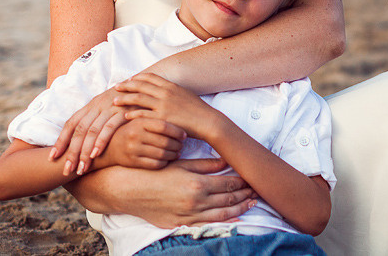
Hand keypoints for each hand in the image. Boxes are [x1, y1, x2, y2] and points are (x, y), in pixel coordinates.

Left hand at [50, 86, 132, 174]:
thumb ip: (96, 120)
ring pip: (92, 131)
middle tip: (66, 169)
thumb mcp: (108, 108)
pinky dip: (101, 140)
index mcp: (91, 105)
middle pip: (79, 130)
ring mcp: (109, 108)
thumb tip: (81, 139)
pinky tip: (96, 154)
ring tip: (81, 168)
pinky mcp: (123, 111)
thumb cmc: (127, 102)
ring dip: (85, 151)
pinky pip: (109, 127)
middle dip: (71, 152)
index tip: (52, 158)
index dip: (61, 140)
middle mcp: (97, 106)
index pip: (71, 124)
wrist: (146, 86)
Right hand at [100, 117, 185, 169]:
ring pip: (161, 154)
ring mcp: (134, 149)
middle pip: (164, 141)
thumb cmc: (131, 130)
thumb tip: (179, 118)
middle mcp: (135, 135)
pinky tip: (168, 159)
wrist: (109, 146)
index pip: (164, 126)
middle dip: (177, 145)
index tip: (184, 135)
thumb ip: (154, 117)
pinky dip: (164, 162)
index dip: (177, 131)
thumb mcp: (139, 120)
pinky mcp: (133, 161)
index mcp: (139, 121)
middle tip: (182, 145)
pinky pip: (155, 164)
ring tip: (177, 152)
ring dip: (173, 154)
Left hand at [114, 73, 215, 138]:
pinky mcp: (162, 118)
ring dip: (125, 99)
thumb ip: (174, 91)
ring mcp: (163, 105)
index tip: (129, 79)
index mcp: (171, 86)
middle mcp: (165, 93)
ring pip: (138, 98)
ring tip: (114, 101)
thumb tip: (166, 90)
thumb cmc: (199, 110)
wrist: (208, 122)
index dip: (138, 77)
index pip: (150, 77)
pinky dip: (132, 114)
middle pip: (141, 86)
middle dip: (126, 85)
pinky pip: (142, 115)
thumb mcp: (186, 95)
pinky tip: (125, 116)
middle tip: (116, 86)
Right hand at [123, 158, 257, 227]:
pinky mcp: (182, 224)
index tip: (251, 179)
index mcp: (197, 184)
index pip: (227, 184)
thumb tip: (225, 161)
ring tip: (251, 204)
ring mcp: (189, 215)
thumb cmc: (155, 173)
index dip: (242, 182)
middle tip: (257, 190)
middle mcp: (196, 202)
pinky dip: (224, 222)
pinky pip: (208, 225)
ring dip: (239, 209)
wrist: (130, 190)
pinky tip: (234, 218)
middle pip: (228, 199)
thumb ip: (205, 164)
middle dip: (245, 195)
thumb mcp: (181, 164)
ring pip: (222, 214)